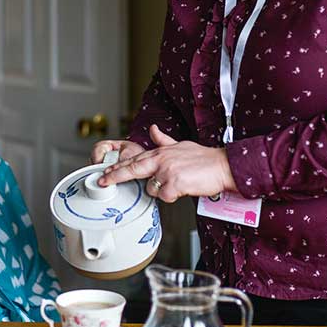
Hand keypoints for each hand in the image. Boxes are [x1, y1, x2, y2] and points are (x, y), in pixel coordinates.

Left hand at [97, 125, 236, 202]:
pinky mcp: (175, 184)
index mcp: (160, 152)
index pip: (134, 160)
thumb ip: (163, 140)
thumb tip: (153, 129)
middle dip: (115, 176)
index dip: (118, 166)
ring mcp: (167, 172)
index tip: (105, 171)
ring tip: (178, 183)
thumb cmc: (204, 158)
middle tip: (103, 181)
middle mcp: (161, 160)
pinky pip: (165, 197)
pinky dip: (173, 196)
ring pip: (151, 189)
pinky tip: (183, 189)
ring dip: (162, 191)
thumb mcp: (180, 145)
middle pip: (132, 169)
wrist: (223, 165)